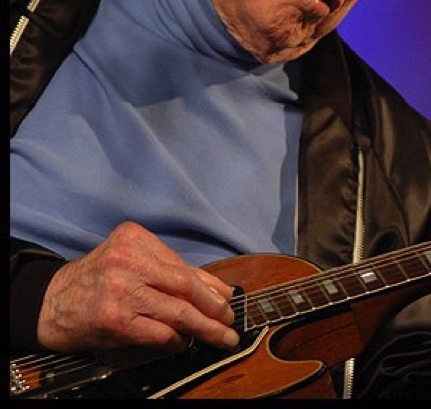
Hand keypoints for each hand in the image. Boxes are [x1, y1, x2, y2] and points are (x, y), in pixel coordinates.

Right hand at [37, 221, 238, 353]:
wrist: (49, 303)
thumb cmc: (95, 282)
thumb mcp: (129, 263)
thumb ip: (168, 272)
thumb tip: (216, 290)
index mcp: (135, 239)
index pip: (184, 265)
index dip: (211, 285)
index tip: (228, 298)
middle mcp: (129, 260)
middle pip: (187, 285)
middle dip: (216, 307)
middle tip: (230, 320)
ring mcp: (122, 290)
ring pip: (179, 311)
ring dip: (206, 327)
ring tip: (220, 336)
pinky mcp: (116, 319)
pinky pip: (160, 332)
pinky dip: (177, 340)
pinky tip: (183, 342)